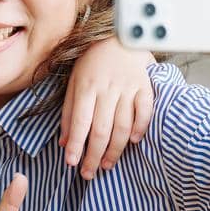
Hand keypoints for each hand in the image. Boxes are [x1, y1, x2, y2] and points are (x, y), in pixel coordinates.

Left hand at [61, 36, 156, 177]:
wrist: (121, 36)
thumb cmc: (93, 62)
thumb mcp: (73, 82)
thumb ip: (69, 111)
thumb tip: (64, 142)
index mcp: (86, 86)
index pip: (80, 121)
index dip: (76, 144)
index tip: (71, 163)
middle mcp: (107, 88)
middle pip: (101, 129)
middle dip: (94, 155)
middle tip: (89, 174)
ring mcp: (128, 87)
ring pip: (122, 126)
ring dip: (114, 150)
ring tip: (107, 165)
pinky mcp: (145, 87)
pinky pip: (145, 111)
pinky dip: (140, 128)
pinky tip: (133, 142)